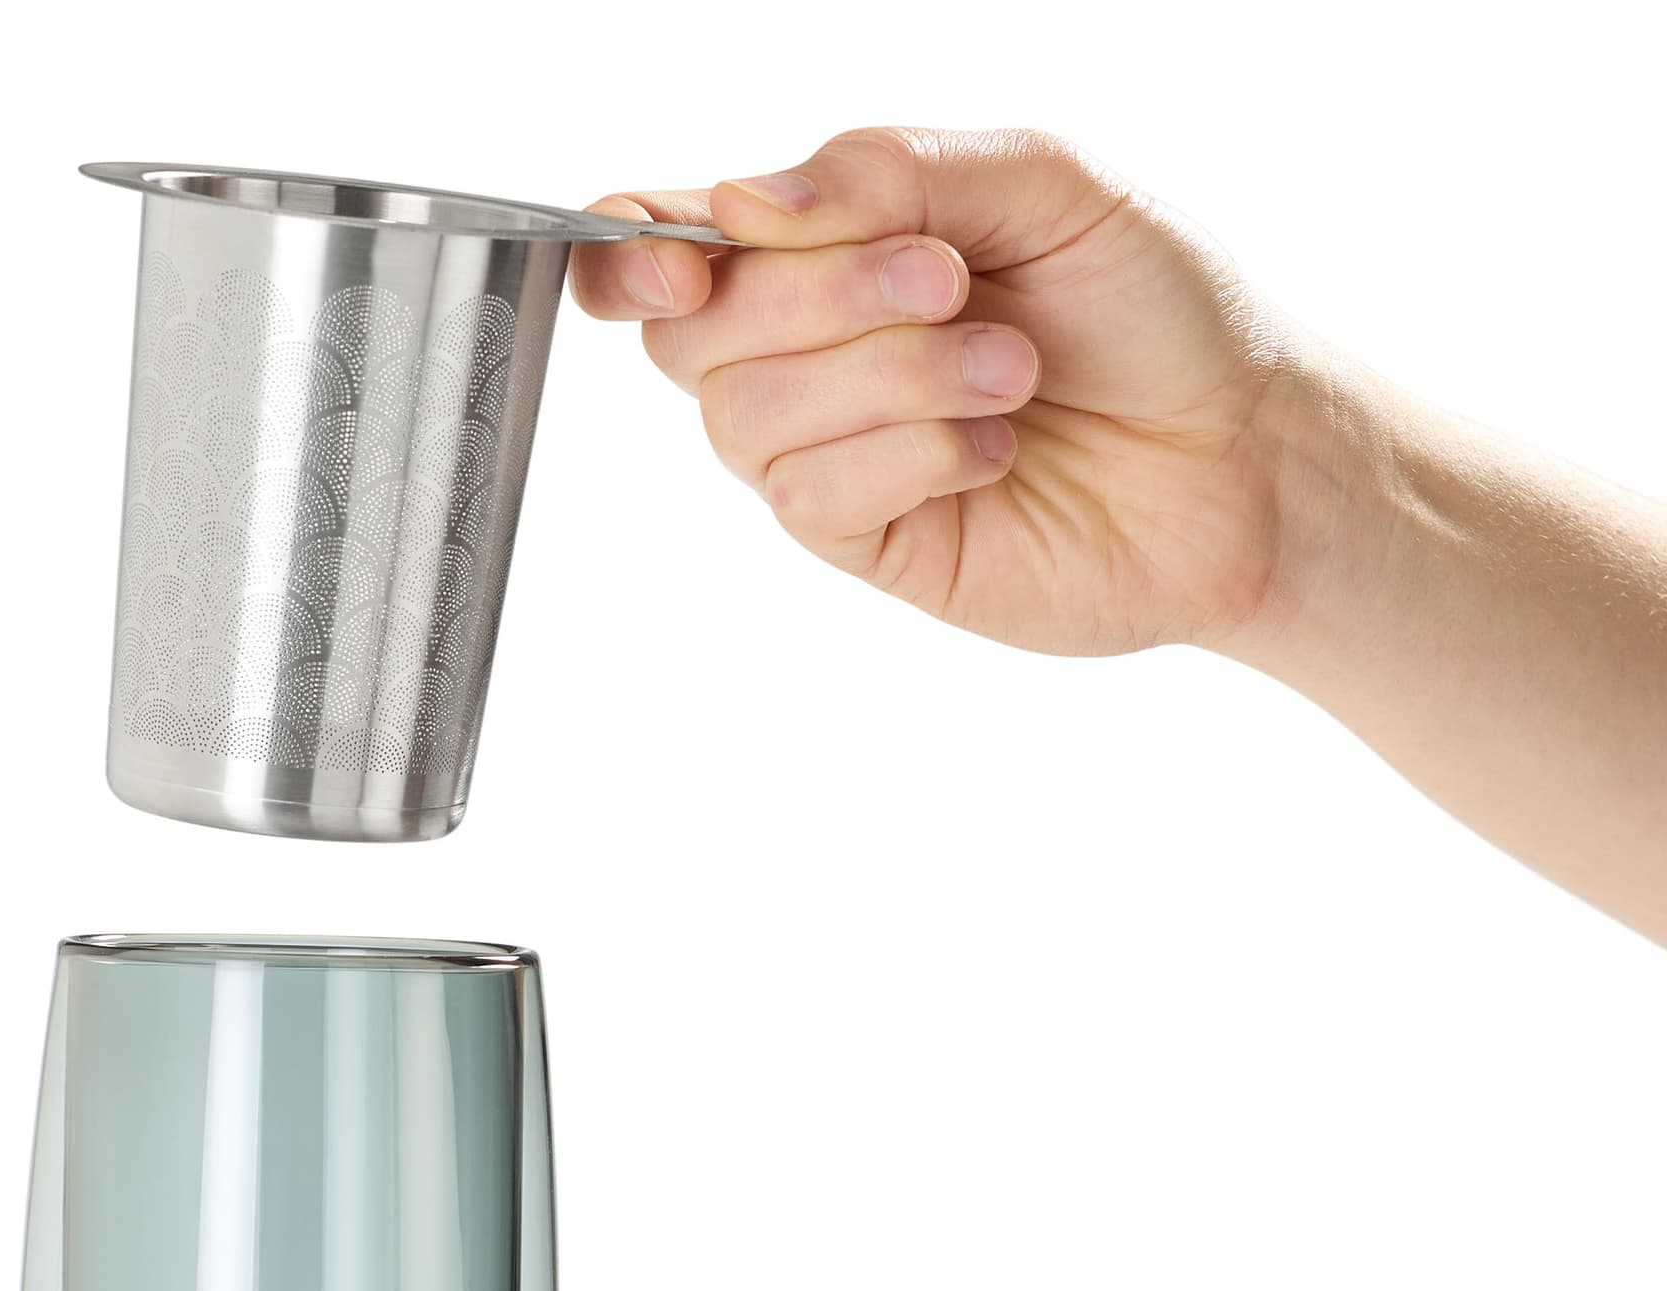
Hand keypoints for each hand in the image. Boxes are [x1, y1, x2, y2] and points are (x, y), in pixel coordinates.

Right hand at [574, 128, 1330, 656]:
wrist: (1245, 454)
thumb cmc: (1154, 307)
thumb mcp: (1043, 183)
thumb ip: (887, 169)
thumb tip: (737, 203)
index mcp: (822, 242)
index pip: (656, 237)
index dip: (630, 250)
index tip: (688, 256)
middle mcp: (801, 345)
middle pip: (694, 328)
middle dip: (826, 293)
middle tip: (955, 282)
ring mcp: (822, 448)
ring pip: (747, 412)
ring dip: (893, 376)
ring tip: (1012, 372)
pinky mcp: (859, 536)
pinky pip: (810, 492)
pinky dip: (914, 456)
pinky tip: (994, 450)